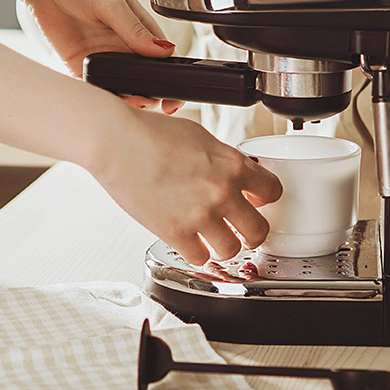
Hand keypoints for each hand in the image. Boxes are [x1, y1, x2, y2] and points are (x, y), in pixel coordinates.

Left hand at [21, 0, 183, 113]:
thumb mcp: (112, 2)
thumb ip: (135, 29)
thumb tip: (163, 50)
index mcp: (138, 28)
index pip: (162, 57)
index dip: (171, 76)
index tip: (175, 92)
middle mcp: (123, 45)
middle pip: (144, 77)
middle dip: (153, 93)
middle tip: (155, 101)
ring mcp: (102, 57)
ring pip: (122, 86)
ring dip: (130, 97)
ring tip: (135, 100)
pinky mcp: (80, 66)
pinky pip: (95, 87)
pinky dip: (103, 96)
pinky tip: (108, 98)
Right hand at [91, 107, 282, 265]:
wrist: (117, 141)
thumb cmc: (150, 132)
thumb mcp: (200, 136)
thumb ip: (222, 158)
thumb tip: (233, 172)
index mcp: (232, 164)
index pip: (273, 191)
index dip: (264, 198)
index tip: (256, 200)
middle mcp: (222, 192)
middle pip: (259, 230)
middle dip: (252, 232)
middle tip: (243, 230)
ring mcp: (200, 215)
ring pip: (231, 250)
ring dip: (224, 246)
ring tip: (215, 239)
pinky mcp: (175, 232)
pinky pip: (200, 257)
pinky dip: (197, 252)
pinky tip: (191, 242)